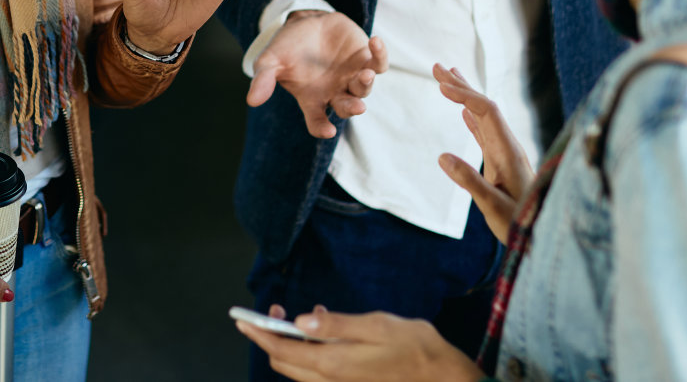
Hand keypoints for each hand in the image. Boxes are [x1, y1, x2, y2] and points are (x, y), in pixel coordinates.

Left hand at [235, 305, 483, 381]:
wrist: (444, 378)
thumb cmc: (415, 347)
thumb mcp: (375, 325)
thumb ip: (335, 324)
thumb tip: (300, 320)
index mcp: (334, 364)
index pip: (283, 350)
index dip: (259, 333)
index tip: (242, 320)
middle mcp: (332, 381)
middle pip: (285, 364)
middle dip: (271, 338)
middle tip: (272, 312)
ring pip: (299, 371)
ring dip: (291, 347)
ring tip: (298, 319)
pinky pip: (317, 374)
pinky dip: (310, 355)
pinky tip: (323, 334)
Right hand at [248, 11, 388, 136]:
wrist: (305, 23)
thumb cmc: (287, 47)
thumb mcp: (271, 61)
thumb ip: (264, 79)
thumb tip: (252, 100)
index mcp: (312, 99)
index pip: (317, 120)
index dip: (322, 127)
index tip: (327, 130)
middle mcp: (335, 92)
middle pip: (346, 106)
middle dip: (351, 107)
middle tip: (357, 107)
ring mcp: (352, 76)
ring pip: (365, 88)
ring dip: (366, 83)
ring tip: (365, 74)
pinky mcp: (365, 58)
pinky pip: (378, 63)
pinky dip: (380, 55)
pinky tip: (376, 41)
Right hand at [434, 63, 533, 240]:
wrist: (540, 237)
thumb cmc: (519, 223)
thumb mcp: (492, 205)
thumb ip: (469, 180)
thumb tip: (442, 156)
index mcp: (508, 151)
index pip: (486, 111)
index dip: (464, 95)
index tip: (440, 85)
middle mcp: (508, 146)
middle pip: (485, 106)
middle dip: (462, 86)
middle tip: (437, 67)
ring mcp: (505, 154)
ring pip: (483, 117)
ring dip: (465, 97)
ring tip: (447, 79)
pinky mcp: (501, 163)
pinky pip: (484, 132)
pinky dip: (471, 118)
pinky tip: (463, 112)